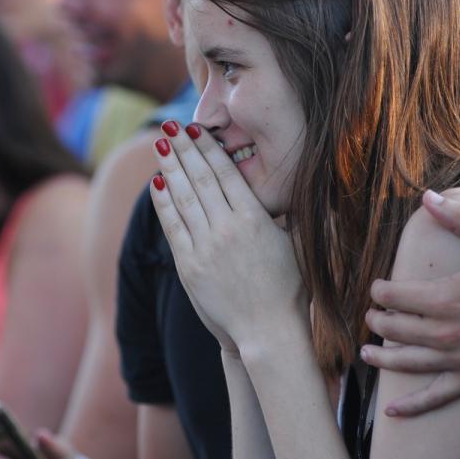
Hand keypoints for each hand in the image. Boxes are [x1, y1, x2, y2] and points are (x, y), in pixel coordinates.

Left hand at [149, 121, 308, 354]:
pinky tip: (157, 183)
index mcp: (256, 219)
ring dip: (170, 168)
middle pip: (200, 179)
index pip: (226, 174)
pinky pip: (173, 226)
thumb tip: (302, 186)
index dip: (208, 149)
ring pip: (183, 198)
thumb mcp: (297, 245)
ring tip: (160, 145)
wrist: (268, 332)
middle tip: (170, 126)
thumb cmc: (290, 291)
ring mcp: (206, 247)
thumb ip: (294, 214)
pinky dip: (163, 203)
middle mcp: (228, 228)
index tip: (196, 130)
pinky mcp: (189, 266)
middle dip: (183, 149)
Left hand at [361, 190, 459, 415]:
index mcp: (446, 297)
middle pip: (394, 329)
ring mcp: (459, 359)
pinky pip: (436, 397)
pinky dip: (411, 407)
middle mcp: (447, 332)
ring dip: (382, 358)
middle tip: (373, 316)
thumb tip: (427, 196)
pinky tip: (391, 413)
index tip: (379, 288)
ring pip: (407, 362)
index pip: (394, 296)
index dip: (379, 291)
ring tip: (367, 353)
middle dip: (378, 321)